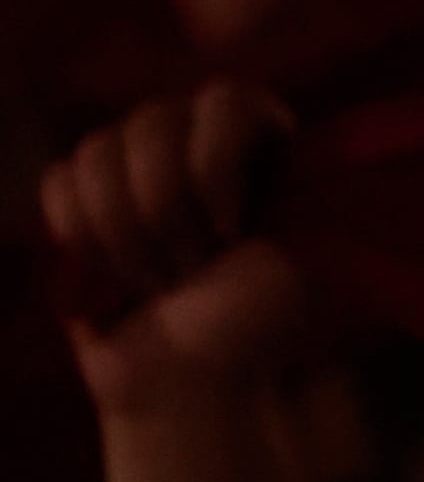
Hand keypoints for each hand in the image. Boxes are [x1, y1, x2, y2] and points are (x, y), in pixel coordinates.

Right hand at [39, 83, 301, 415]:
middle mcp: (200, 138)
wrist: (191, 381)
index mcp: (264, 144)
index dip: (214, 165)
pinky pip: (60, 184)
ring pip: (97, 152)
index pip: (227, 100)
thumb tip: (305, 153)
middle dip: (167, 212)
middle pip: (150, 123)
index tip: (231, 233)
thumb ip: (296, 194)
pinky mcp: (83, 197)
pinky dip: (84, 238)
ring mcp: (137, 163)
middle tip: (196, 268)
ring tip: (162, 280)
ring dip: (127, 235)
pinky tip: (116, 275)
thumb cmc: (254, 325)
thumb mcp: (299, 255)